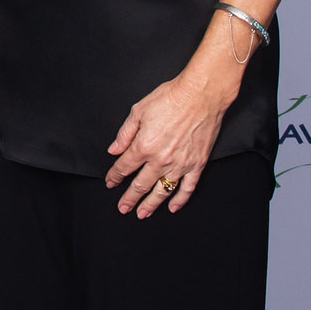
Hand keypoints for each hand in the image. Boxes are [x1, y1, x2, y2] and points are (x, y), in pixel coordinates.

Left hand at [104, 64, 233, 216]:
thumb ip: (125, 134)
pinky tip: (172, 207)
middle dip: (129, 198)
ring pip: (163, 191)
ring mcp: (180, 164)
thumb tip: (114, 150)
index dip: (114, 176)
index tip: (110, 183)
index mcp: (144, 145)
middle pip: (141, 184)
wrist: (200, 96)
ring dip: (151, 204)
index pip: (124, 167)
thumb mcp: (138, 111)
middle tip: (123, 208)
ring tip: (142, 214)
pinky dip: (180, 200)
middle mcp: (161, 159)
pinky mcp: (197, 164)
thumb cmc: (170, 99)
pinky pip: (188, 188)